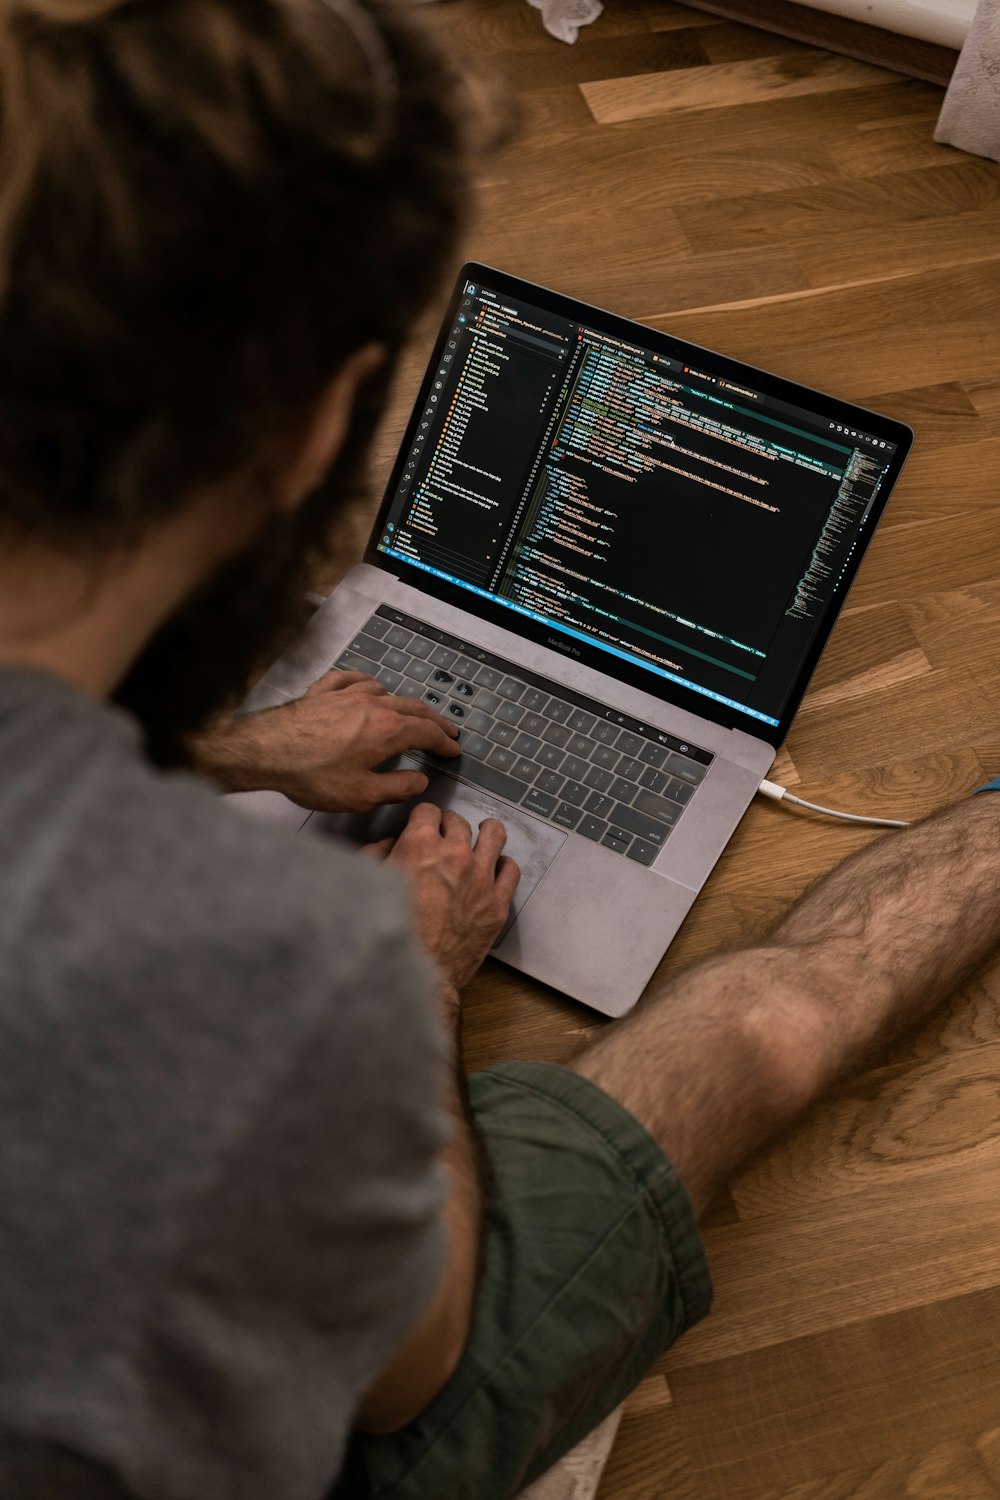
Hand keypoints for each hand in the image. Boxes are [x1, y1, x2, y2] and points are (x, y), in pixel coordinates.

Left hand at [191, 671, 460, 812]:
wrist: (266, 750)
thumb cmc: (313, 775)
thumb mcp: (362, 794)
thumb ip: (397, 788)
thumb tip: (420, 781)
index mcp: (388, 731)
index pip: (427, 733)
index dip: (444, 743)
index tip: (453, 750)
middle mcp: (373, 705)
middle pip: (413, 707)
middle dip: (433, 720)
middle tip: (445, 730)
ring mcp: (347, 694)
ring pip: (385, 691)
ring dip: (403, 702)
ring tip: (408, 712)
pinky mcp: (322, 691)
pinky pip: (352, 679)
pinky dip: (367, 683)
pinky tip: (367, 686)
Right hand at [367, 804, 520, 992]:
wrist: (413, 974)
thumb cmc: (385, 931)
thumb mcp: (367, 885)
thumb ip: (376, 855)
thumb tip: (390, 844)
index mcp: (420, 844)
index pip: (428, 810)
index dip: (423, 818)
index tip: (422, 827)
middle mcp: (455, 853)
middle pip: (459, 822)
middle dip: (449, 826)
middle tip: (444, 839)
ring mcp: (481, 877)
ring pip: (494, 835)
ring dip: (484, 834)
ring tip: (481, 837)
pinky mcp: (497, 903)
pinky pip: (511, 869)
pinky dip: (503, 865)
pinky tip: (494, 869)